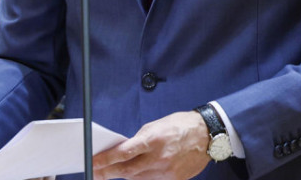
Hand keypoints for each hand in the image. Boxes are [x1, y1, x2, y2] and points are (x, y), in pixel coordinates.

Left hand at [92, 111, 209, 179]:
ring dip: (125, 175)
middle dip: (108, 173)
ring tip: (115, 171)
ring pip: (137, 179)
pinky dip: (142, 178)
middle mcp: (159, 158)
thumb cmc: (181, 126)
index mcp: (153, 140)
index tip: (92, 163)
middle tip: (95, 173)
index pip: (123, 153)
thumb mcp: (156, 126)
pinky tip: (139, 172)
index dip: (105, 160)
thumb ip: (139, 140)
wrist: (207, 135)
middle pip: (126, 171)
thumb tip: (124, 151)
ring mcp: (166, 172)